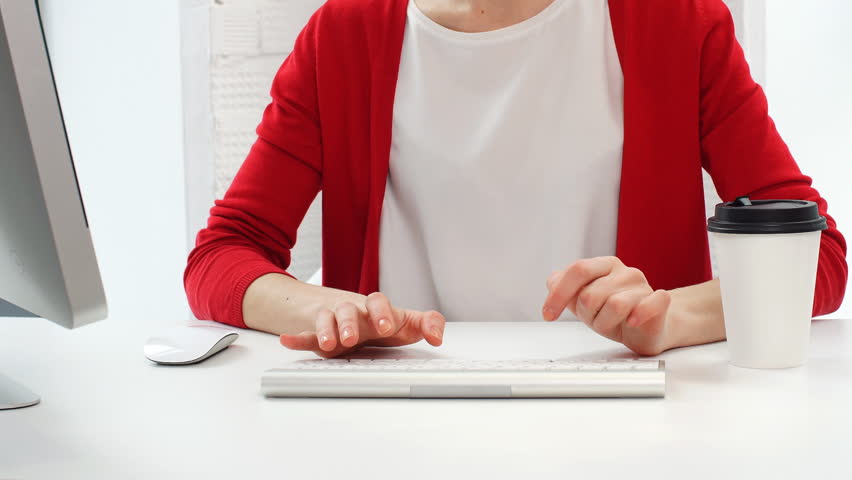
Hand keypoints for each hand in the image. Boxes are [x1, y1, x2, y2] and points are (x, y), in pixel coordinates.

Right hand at [279, 292, 445, 357]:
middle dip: (350, 323)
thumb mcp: (404, 323)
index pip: (378, 302)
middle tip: (352, 337)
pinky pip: (304, 333)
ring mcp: (333, 320)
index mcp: (375, 307)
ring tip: (329, 344)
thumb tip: (439, 336)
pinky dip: (296, 338)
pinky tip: (288, 341)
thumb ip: (426, 324)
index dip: (382, 313)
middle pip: (349, 309)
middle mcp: (353, 310)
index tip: (388, 326)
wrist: (348, 314)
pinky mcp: (316, 334)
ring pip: (326, 319)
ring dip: (327, 330)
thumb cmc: (378, 320)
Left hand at [542, 256, 672, 355]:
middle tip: (596, 319)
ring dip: (605, 323)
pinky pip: (648, 305)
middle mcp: (625, 272)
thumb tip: (553, 281)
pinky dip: (638, 315)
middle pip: (590, 294)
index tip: (548, 315)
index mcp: (604, 265)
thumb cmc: (614, 314)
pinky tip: (632, 321)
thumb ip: (564, 289)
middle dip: (586, 315)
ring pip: (614, 305)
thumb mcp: (583, 302)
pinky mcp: (659, 302)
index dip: (559, 294)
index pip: (577, 270)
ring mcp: (643, 286)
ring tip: (612, 324)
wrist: (648, 329)